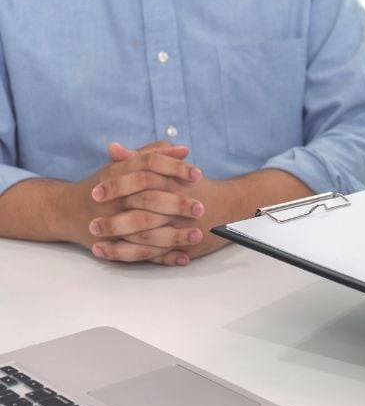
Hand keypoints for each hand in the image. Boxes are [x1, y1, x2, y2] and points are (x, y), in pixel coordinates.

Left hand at [90, 143, 315, 263]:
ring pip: (147, 237)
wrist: (233, 206)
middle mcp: (176, 206)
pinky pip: (157, 253)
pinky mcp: (184, 245)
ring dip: (120, 242)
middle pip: (141, 213)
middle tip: (92, 224)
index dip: (116, 188)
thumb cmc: (199, 186)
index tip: (95, 192)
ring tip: (97, 245)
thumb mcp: (170, 167)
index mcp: (172, 183)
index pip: (140, 183)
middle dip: (114, 220)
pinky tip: (117, 256)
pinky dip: (135, 256)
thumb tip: (112, 149)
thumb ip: (141, 157)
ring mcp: (181, 228)